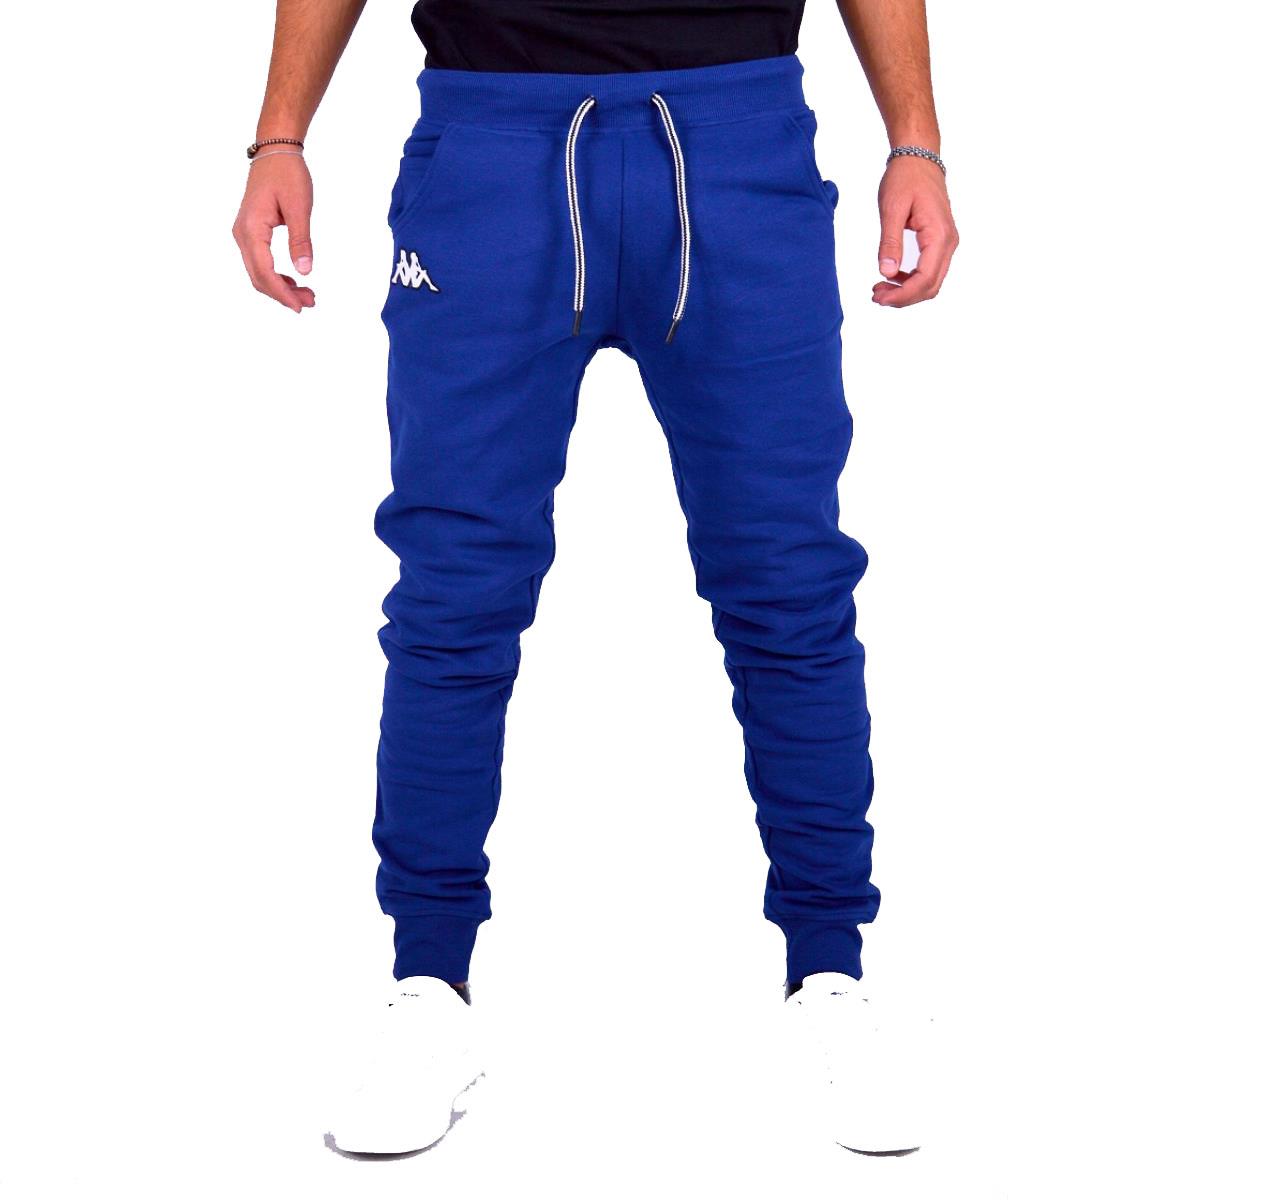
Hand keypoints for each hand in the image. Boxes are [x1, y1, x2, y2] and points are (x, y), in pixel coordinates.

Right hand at [231, 154, 316, 311]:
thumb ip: (301, 240)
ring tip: (307, 295)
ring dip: (280, 287)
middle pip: (258, 277)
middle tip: (310, 302)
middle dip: (282, 294)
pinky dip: (275, 276)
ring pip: (257, 272)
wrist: (275, 152)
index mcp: (252, 228)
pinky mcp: (250, 233)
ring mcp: (244, 234)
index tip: (300, 306)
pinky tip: (294, 281)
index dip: (281, 293)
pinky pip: (259, 262)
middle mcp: (242, 234)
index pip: (264, 271)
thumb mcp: (299, 208)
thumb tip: (304, 271)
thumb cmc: (287, 174)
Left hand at [872, 156, 958, 306]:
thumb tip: (887, 272)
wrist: (918, 159)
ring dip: (907, 291)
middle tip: (876, 296)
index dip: (903, 295)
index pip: (925, 279)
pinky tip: (891, 277)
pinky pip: (929, 270)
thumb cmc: (905, 178)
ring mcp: (946, 243)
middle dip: (903, 297)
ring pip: (931, 281)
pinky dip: (911, 281)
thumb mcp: (891, 209)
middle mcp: (948, 242)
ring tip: (880, 289)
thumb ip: (890, 242)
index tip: (879, 298)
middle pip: (931, 286)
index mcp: (939, 235)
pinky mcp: (939, 242)